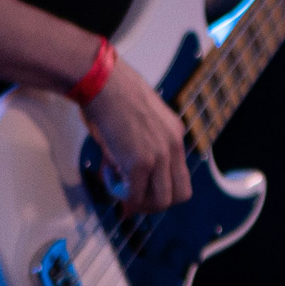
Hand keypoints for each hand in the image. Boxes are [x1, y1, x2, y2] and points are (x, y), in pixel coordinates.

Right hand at [82, 54, 191, 213]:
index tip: (145, 191)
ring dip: (140, 203)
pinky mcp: (139, 162)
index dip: (164, 191)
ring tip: (120, 190)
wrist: (103, 81)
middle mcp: (173, 146)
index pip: (182, 176)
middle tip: (133, 199)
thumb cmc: (112, 93)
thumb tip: (124, 170)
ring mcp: (158, 156)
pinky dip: (122, 196)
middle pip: (180, 195)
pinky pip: (135, 194)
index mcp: (176, 134)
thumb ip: (139, 145)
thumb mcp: (139, 120)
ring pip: (161, 201)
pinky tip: (110, 179)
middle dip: (155, 203)